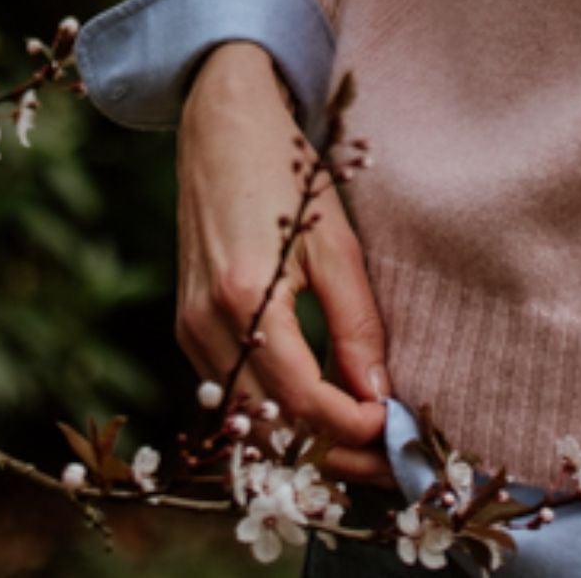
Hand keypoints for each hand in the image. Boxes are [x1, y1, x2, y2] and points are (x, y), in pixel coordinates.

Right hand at [176, 42, 395, 488]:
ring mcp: (187, 327)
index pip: (301, 398)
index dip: (350, 426)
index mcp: (246, 298)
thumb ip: (356, 322)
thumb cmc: (287, 171)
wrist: (223, 124)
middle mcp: (205, 323)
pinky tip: (313, 406)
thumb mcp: (336, 242)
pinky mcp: (185, 324)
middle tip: (383, 454)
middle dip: (327, 448)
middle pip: (269, 422)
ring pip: (245, 416)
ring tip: (358, 437)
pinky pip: (228, 389)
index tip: (395, 429)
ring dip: (298, 436)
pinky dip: (270, 409)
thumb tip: (378, 393)